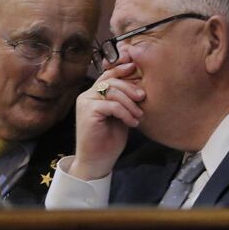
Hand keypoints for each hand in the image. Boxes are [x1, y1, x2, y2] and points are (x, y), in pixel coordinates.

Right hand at [69, 62, 145, 179]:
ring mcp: (85, 102)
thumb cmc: (109, 140)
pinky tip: (132, 122)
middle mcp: (87, 95)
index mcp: (93, 94)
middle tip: (143, 97)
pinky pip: (112, 105)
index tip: (135, 68)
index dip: (121, 69)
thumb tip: (140, 86)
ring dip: (130, 103)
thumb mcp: (120, 115)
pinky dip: (125, 113)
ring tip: (138, 115)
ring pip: (112, 91)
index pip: (108, 75)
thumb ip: (124, 101)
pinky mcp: (88, 112)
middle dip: (130, 87)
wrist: (97, 161)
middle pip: (111, 80)